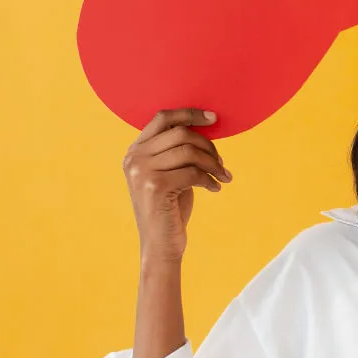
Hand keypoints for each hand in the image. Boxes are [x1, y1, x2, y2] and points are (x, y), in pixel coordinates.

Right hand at [122, 108, 232, 262]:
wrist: (161, 244)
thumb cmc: (170, 207)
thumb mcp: (171, 172)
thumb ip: (178, 150)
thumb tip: (207, 126)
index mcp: (135, 150)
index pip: (163, 118)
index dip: (190, 114)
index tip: (213, 118)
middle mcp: (134, 158)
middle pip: (181, 133)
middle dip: (208, 145)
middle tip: (221, 162)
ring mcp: (141, 172)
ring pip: (189, 152)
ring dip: (213, 163)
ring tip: (223, 175)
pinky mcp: (155, 186)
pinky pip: (193, 172)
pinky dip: (210, 179)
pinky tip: (216, 188)